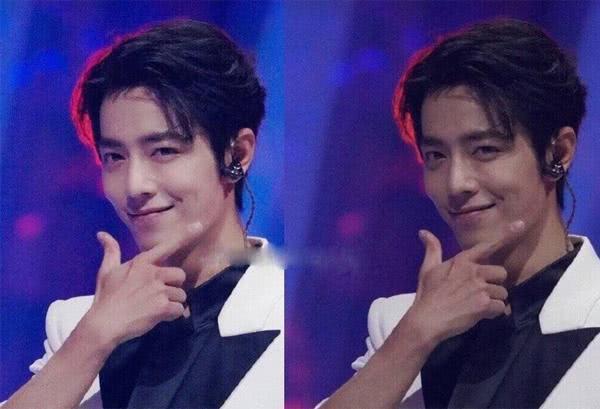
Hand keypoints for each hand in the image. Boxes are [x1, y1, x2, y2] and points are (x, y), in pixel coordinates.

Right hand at [81, 223, 202, 348]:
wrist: (104, 323)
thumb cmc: (106, 297)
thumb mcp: (106, 271)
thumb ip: (111, 251)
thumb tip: (101, 233)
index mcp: (142, 262)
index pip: (167, 246)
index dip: (185, 235)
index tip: (199, 225)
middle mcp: (153, 273)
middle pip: (180, 275)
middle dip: (174, 286)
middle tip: (160, 295)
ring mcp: (159, 289)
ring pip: (181, 294)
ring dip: (173, 303)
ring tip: (156, 308)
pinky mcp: (162, 306)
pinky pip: (179, 309)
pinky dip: (173, 315)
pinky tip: (160, 317)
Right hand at [405, 220, 523, 345]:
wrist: (427, 319)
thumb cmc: (428, 294)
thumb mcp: (427, 269)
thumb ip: (432, 249)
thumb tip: (423, 231)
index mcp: (462, 260)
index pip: (487, 246)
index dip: (507, 234)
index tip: (521, 224)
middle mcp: (474, 271)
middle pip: (501, 272)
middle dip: (495, 283)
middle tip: (482, 292)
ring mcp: (480, 287)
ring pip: (502, 292)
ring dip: (494, 300)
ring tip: (479, 305)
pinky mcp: (484, 304)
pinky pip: (501, 307)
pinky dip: (494, 313)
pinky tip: (482, 315)